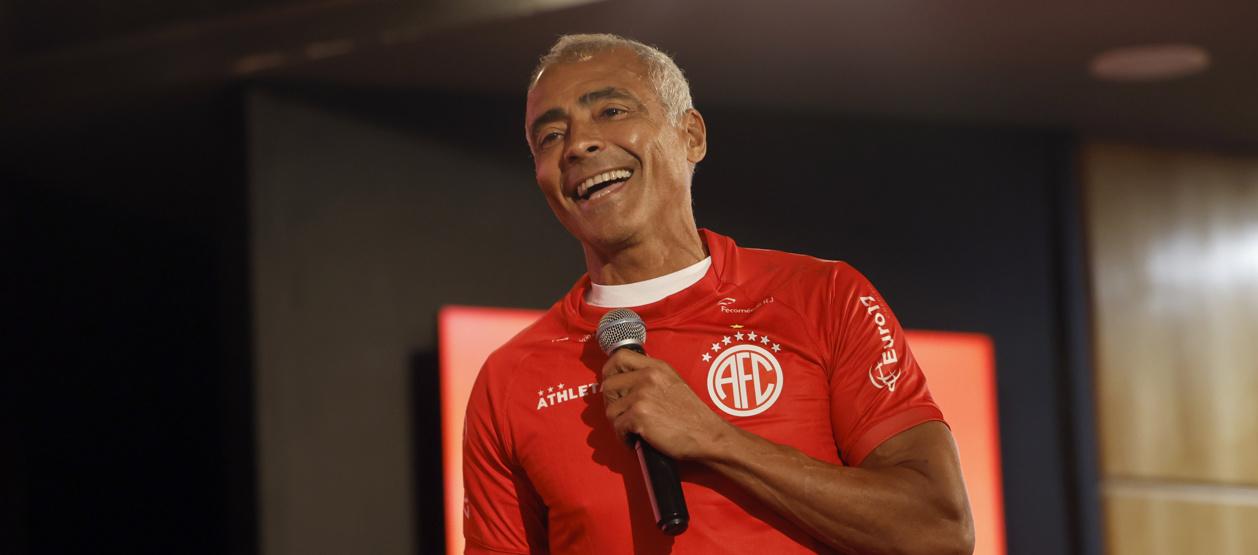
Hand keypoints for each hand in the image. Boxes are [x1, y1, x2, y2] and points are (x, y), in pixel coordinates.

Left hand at [601, 348, 729, 459]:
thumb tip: (628, 377)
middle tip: (622, 414)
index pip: (619, 357)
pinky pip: (617, 427)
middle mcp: (647, 377)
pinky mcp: (639, 416)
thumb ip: (652, 376)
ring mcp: (641, 396)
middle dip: (611, 403)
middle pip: (608, 385)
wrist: (707, 435)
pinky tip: (635, 440)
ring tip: (632, 430)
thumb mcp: (673, 382)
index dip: (609, 372)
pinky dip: (623, 437)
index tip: (612, 384)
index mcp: (656, 367)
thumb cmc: (692, 415)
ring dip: (618, 423)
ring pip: (611, 410)